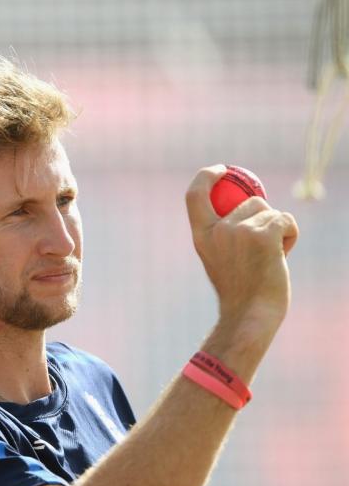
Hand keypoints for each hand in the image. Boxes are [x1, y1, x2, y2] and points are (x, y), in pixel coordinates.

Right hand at [185, 165, 298, 328]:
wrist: (250, 314)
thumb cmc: (240, 291)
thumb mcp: (219, 258)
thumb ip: (223, 233)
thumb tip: (242, 205)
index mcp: (201, 235)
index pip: (195, 194)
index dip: (208, 176)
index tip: (223, 170)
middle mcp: (216, 229)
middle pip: (248, 202)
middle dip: (264, 217)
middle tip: (265, 246)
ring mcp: (239, 231)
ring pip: (269, 210)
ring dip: (277, 228)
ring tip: (271, 255)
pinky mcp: (263, 234)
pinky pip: (284, 220)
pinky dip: (290, 234)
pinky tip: (283, 255)